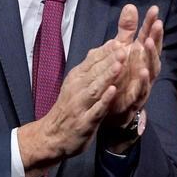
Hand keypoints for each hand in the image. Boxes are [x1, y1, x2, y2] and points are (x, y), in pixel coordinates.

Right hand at [19, 42, 124, 175]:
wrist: (52, 136)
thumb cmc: (69, 108)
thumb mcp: (76, 84)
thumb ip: (90, 68)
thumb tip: (104, 48)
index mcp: (76, 78)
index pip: (92, 61)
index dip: (106, 51)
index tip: (120, 40)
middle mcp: (77, 89)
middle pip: (94, 72)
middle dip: (109, 60)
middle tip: (124, 48)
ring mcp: (80, 106)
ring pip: (95, 88)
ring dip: (107, 76)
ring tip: (120, 65)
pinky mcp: (85, 122)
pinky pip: (96, 110)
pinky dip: (104, 101)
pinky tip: (113, 92)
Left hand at [103, 4, 162, 129]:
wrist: (112, 108)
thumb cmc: (121, 76)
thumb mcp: (122, 50)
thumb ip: (126, 30)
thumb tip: (131, 6)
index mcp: (141, 56)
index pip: (148, 37)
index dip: (151, 24)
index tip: (154, 9)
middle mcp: (146, 69)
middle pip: (153, 52)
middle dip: (156, 38)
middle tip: (157, 24)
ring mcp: (142, 85)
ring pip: (151, 70)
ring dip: (151, 57)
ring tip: (148, 44)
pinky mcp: (135, 100)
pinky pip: (141, 91)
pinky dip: (142, 82)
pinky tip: (142, 72)